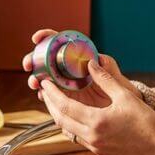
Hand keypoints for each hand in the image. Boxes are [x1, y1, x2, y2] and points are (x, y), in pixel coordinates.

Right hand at [22, 29, 140, 108]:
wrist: (125, 116)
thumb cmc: (121, 94)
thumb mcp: (117, 81)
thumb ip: (108, 69)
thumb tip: (97, 59)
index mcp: (81, 60)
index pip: (60, 43)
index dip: (47, 38)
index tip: (37, 38)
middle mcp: (71, 72)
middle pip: (46, 61)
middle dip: (34, 60)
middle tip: (29, 65)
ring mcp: (67, 86)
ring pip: (46, 79)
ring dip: (37, 79)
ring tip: (35, 84)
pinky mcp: (66, 101)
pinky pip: (51, 97)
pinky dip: (45, 96)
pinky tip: (43, 97)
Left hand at [39, 58, 154, 154]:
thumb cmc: (146, 121)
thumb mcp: (125, 96)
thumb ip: (105, 80)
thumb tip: (91, 64)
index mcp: (96, 121)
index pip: (65, 106)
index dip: (52, 94)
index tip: (45, 83)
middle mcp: (91, 137)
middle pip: (61, 120)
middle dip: (50, 104)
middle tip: (45, 91)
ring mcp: (94, 147)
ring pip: (67, 130)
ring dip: (59, 116)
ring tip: (54, 102)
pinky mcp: (99, 151)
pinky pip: (77, 137)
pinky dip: (70, 125)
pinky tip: (72, 116)